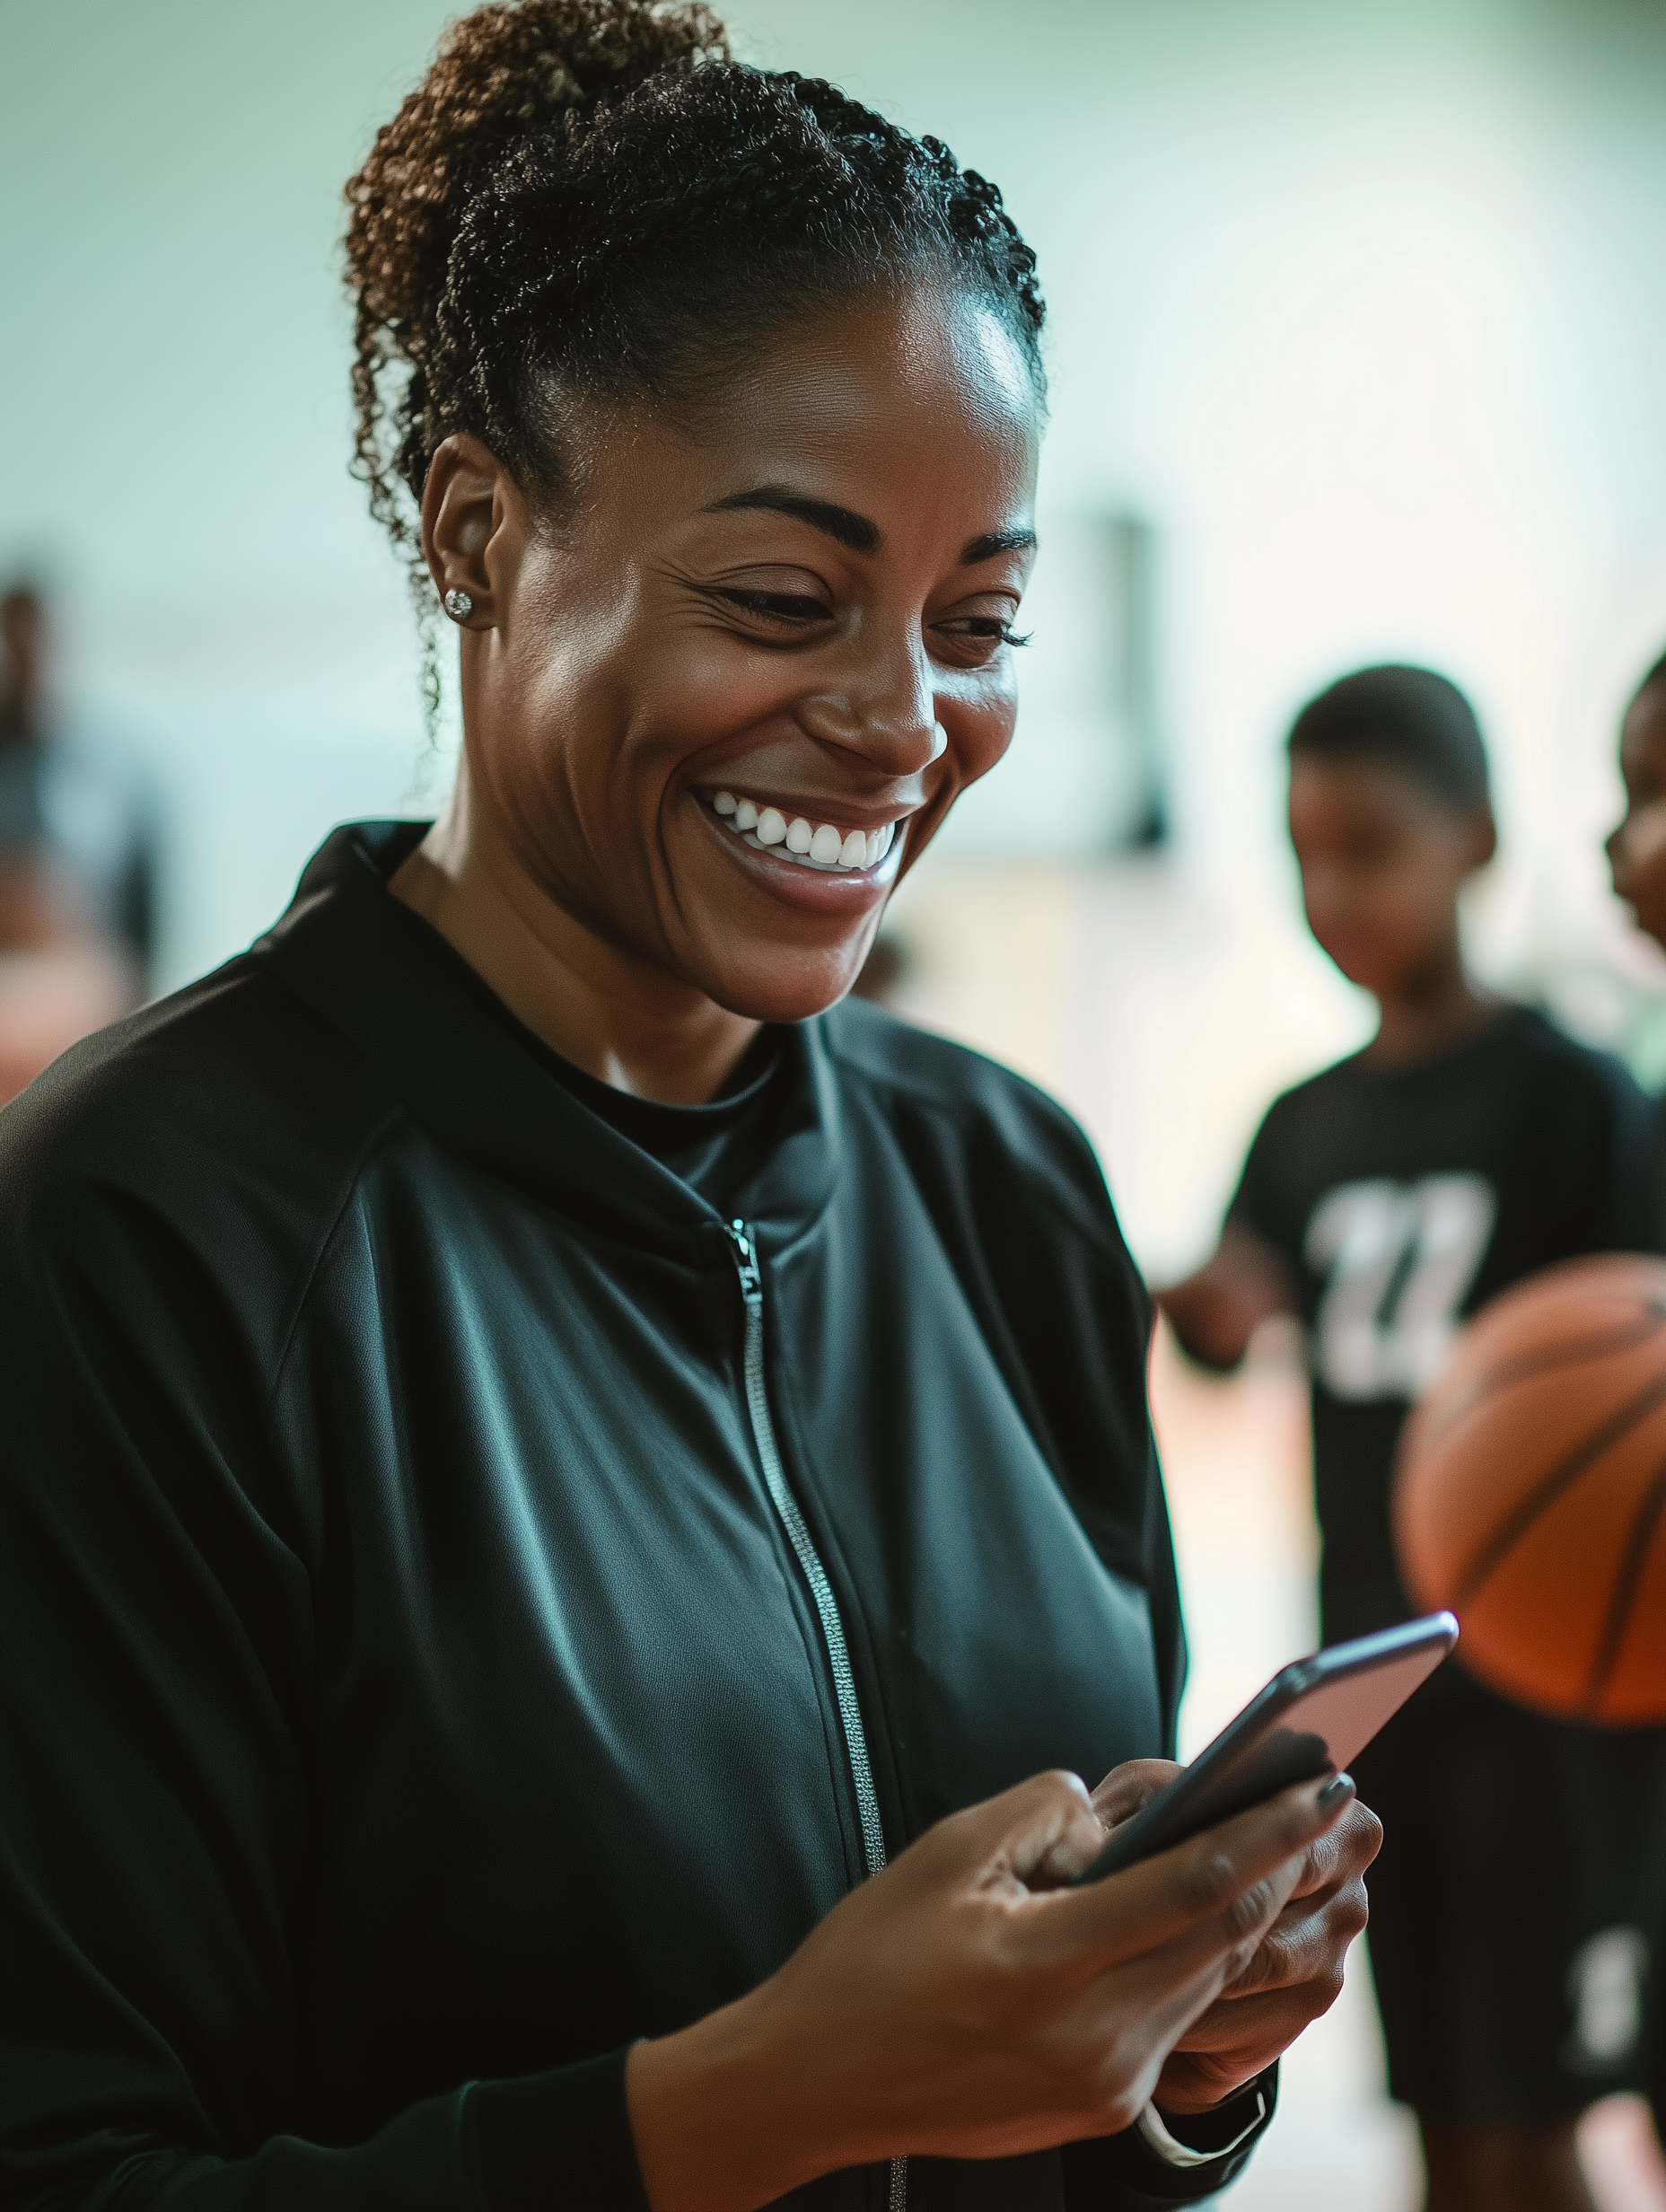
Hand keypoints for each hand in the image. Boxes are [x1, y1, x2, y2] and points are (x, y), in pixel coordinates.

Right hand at [626, 1765, 1359, 2211]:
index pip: (1194, 1887)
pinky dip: (1200, 1960)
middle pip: (1223, 1938)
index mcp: (1047, 1968)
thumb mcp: (946, 1854)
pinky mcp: (1101, 2108)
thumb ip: (1043, 1813)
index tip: (1323, 1784)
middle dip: (1284, 1864)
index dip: (1268, 1830)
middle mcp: (1090, 2041)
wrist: (816, 2081)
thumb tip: (1118, 1811)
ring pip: (1208, 1980)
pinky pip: (1173, 2019)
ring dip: (1252, 1912)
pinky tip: (1214, 1913)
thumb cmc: (870, 1955)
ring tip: (1289, 1847)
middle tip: (1332, 1802)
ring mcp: (1102, 2085)